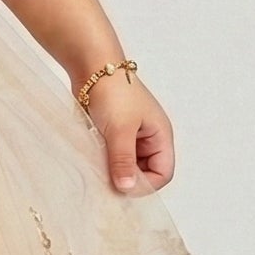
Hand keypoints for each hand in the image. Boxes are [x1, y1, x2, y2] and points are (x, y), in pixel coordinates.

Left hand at [85, 74, 173, 194]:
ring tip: (99, 169)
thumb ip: (123, 160)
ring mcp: (130, 137)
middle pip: (145, 172)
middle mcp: (148, 139)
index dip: (146, 185)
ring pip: (127, 165)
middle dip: (128, 179)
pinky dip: (104, 161)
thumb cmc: (113, 92)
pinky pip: (113, 156)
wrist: (91, 67)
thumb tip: (126, 187)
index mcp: (160, 136)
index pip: (163, 173)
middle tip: (106, 182)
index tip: (122, 187)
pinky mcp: (113, 134)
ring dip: (114, 170)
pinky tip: (93, 161)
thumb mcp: (120, 130)